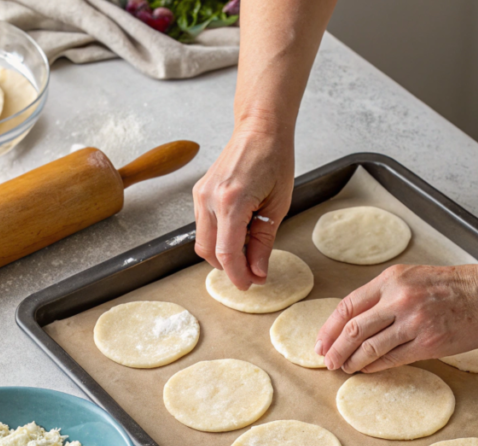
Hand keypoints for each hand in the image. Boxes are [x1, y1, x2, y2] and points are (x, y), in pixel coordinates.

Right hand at [192, 122, 294, 289]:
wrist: (260, 128)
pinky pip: (203, 226)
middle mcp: (209, 199)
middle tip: (254, 272)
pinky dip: (219, 237)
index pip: (227, 254)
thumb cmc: (274, 159)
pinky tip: (240, 232)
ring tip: (250, 250)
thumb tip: (258, 272)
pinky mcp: (199, 192)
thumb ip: (264, 242)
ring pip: (202, 241)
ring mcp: (200, 195)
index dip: (238, 276)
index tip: (251, 285)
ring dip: (223, 253)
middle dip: (230, 268)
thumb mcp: (277, 206)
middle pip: (209, 252)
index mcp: (231, 201)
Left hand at [315, 263, 477, 372]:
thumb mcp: (415, 277)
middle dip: (334, 349)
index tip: (320, 342)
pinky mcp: (428, 342)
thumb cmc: (458, 286)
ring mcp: (413, 321)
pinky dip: (374, 366)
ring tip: (344, 369)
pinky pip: (391, 359)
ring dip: (351, 361)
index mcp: (392, 279)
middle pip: (352, 329)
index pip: (348, 306)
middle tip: (327, 362)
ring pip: (368, 347)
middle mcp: (399, 298)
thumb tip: (358, 321)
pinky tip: (366, 370)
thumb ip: (387, 294)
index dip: (329, 328)